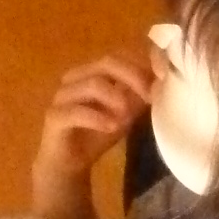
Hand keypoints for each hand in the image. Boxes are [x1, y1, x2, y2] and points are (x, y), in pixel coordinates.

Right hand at [31, 52, 150, 218]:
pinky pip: (77, 111)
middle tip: (150, 96)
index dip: (142, 61)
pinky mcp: (54, 116)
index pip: (119, 55)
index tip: (164, 75)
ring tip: (128, 116)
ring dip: (116, 98)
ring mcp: (63, 95)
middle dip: (133, 77)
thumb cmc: (97, 132)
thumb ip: (140, 95)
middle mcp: (77, 77)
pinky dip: (98, 117)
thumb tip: (162, 80)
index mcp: (93, 72)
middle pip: (107, 63)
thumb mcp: (126, 113)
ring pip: (92, 84)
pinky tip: (111, 127)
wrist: (68, 163)